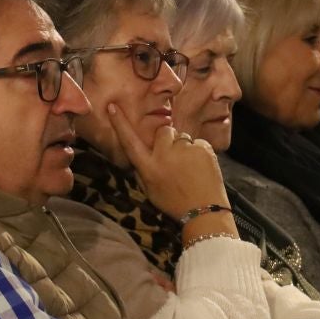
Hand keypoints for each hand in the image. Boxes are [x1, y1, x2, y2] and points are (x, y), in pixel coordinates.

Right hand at [105, 103, 232, 227]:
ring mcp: (185, 150)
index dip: (120, 124)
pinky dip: (199, 152)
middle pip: (163, 131)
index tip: (114, 107)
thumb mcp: (150, 191)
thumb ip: (142, 170)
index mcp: (149, 168)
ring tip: (189, 167)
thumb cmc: (174, 203)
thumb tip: (137, 155)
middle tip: (175, 157)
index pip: (130, 142)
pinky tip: (200, 168)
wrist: (205, 211)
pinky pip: (198, 143)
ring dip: (184, 147)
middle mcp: (164, 156)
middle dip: (168, 139)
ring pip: (182, 137)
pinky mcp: (203, 148)